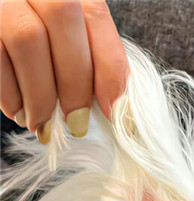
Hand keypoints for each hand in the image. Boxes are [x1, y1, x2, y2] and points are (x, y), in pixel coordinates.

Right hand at [0, 0, 127, 142]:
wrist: (1, 29)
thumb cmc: (42, 47)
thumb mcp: (68, 43)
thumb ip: (90, 60)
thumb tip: (113, 107)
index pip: (94, 15)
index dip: (109, 66)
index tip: (111, 111)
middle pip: (61, 18)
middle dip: (75, 81)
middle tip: (77, 122)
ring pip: (26, 36)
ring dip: (40, 93)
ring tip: (43, 123)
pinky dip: (9, 92)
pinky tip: (18, 111)